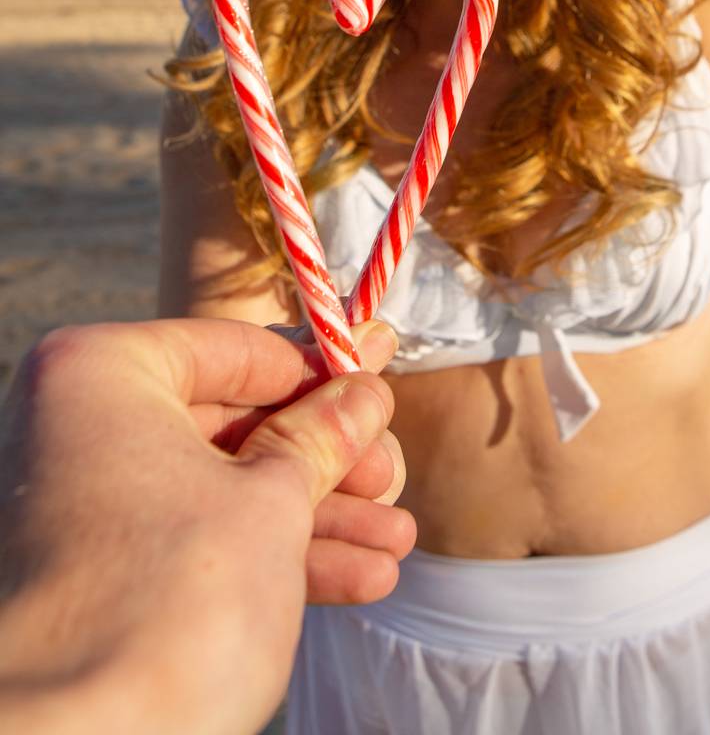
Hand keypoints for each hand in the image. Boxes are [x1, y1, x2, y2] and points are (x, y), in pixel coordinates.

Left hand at [0, 317, 414, 734]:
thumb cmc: (176, 596)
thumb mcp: (272, 502)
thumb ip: (321, 438)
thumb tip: (365, 392)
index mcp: (101, 374)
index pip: (233, 351)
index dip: (318, 376)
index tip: (380, 395)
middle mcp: (76, 429)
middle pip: (228, 425)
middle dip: (324, 462)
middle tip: (392, 482)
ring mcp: (80, 510)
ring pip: (217, 492)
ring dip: (314, 518)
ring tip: (396, 543)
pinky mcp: (94, 581)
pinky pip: (191, 546)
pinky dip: (268, 559)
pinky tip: (360, 580)